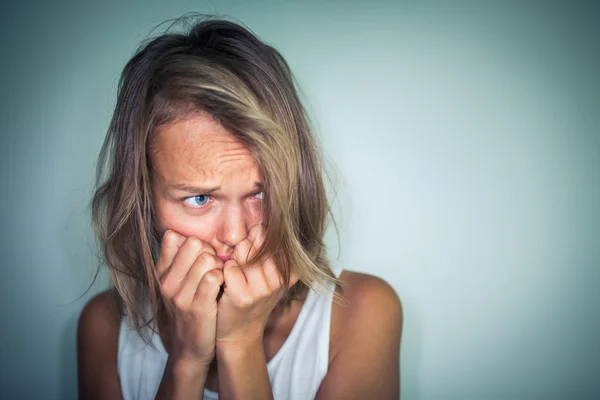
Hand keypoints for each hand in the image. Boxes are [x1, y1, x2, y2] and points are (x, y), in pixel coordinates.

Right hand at [156, 230, 223, 366]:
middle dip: (210, 250)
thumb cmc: (188, 309)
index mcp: (161, 273)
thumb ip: (176, 258)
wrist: (190, 347)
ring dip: (219, 265)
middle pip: (194, 244)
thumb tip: (177, 232)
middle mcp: (167, 283)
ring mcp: (181, 296)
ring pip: (207, 258)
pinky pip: (214, 276)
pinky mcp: (199, 307)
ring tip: (220, 277)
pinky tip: (223, 286)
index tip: (201, 255)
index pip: (173, 237)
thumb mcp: (175, 284)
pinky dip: (223, 277)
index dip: (194, 242)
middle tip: (214, 266)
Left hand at [215, 225, 298, 346]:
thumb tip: (260, 226)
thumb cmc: (251, 298)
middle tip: (241, 267)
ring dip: (232, 259)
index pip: (272, 238)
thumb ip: (269, 253)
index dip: (256, 239)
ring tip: (234, 275)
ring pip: (241, 252)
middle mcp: (279, 280)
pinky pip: (228, 268)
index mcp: (288, 272)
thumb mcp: (269, 277)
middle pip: (256, 242)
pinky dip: (223, 272)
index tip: (252, 253)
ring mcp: (262, 289)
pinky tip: (226, 284)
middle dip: (243, 248)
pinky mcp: (243, 296)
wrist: (239, 333)